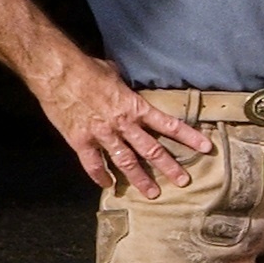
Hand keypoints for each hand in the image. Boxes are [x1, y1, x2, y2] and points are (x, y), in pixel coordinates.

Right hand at [38, 54, 206, 193]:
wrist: (58, 73)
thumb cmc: (88, 69)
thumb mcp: (115, 75)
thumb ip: (124, 87)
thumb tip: (125, 87)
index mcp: (135, 106)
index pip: (169, 124)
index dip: (189, 137)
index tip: (205, 148)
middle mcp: (122, 124)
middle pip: (151, 149)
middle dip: (169, 167)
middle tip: (183, 181)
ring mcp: (101, 134)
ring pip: (125, 162)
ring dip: (139, 179)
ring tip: (152, 193)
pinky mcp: (80, 141)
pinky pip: (92, 164)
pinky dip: (100, 176)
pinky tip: (108, 185)